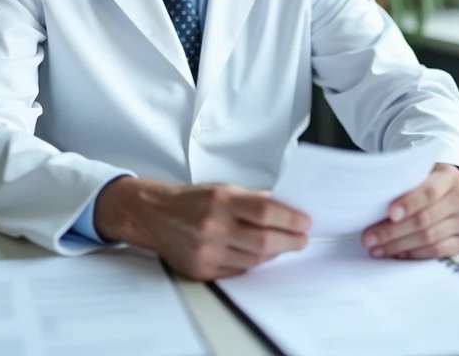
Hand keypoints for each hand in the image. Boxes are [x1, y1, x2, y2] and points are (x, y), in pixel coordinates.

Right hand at [94, 177, 310, 280]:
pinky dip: (252, 262)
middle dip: (290, 241)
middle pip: (264, 240)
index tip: (305, 222)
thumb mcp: (224, 189)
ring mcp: (206, 251)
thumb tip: (288, 210)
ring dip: (273, 253)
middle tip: (301, 239)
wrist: (153, 214)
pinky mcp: (201, 270)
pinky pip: (238, 270)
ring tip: (281, 245)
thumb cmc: (191, 200)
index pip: (266, 211)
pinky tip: (257, 254)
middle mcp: (212, 226)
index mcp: (220, 200)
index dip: (291, 219)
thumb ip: (254, 200)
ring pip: (254, 259)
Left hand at [361, 163, 458, 259]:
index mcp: (450, 177)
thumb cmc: (425, 181)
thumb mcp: (417, 174)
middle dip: (392, 231)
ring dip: (398, 245)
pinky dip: (414, 254)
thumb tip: (373, 202)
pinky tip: (397, 253)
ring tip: (377, 248)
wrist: (446, 191)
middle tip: (369, 238)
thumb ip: (403, 184)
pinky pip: (438, 251)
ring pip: (429, 238)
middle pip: (425, 219)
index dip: (409, 204)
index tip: (390, 214)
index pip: (429, 192)